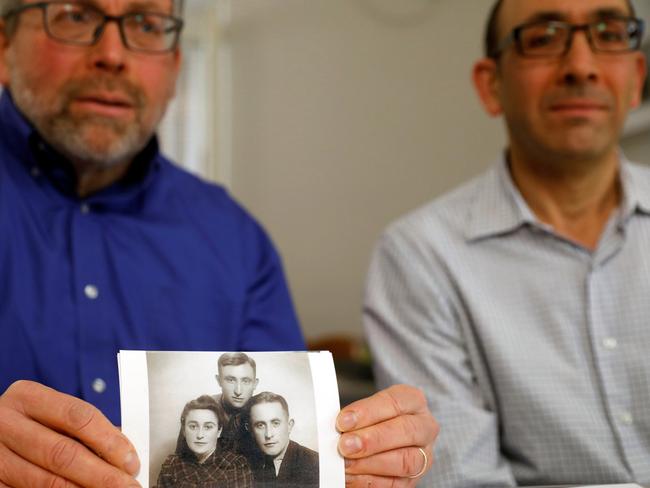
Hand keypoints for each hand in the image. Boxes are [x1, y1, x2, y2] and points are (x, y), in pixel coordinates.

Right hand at [0, 381, 139, 487]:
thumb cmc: (30, 423)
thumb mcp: (51, 413)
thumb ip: (83, 429)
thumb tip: (123, 456)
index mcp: (27, 397)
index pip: (79, 416)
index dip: (110, 441)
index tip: (131, 461)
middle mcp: (6, 423)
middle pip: (64, 453)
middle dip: (102, 474)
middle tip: (128, 486)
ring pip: (46, 481)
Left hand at [337, 384, 437, 486]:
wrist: (381, 439)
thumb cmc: (373, 420)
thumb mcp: (367, 409)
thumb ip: (355, 417)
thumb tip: (339, 426)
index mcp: (413, 401)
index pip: (395, 402)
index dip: (368, 412)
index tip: (344, 421)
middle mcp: (424, 427)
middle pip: (406, 431)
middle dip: (373, 439)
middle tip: (345, 444)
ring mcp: (424, 455)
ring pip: (405, 461)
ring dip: (371, 463)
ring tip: (346, 463)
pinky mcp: (413, 480)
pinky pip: (394, 484)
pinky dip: (368, 480)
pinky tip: (351, 476)